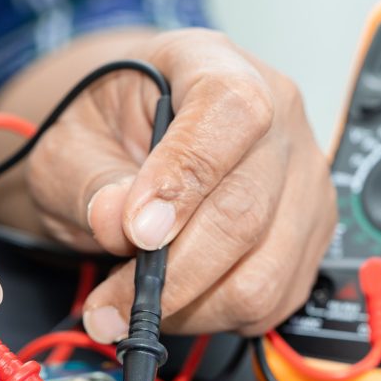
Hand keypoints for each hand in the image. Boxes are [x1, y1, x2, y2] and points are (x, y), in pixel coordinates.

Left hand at [16, 28, 335, 341]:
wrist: (133, 136)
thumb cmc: (107, 128)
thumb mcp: (72, 141)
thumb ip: (90, 180)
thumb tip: (119, 222)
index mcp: (217, 65)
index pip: (230, 112)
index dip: (184, 180)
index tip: (136, 232)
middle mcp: (279, 117)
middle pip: (246, 211)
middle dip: (171, 276)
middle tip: (109, 307)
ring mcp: (303, 179)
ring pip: (264, 273)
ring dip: (191, 307)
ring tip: (135, 304)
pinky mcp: (309, 234)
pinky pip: (273, 299)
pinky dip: (216, 315)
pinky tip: (176, 299)